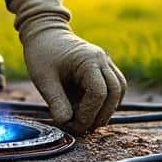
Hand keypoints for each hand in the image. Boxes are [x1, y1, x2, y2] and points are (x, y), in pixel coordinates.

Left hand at [9, 0, 125, 132]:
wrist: (44, 33)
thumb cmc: (42, 54)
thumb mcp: (44, 80)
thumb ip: (56, 102)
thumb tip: (66, 123)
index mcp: (88, 60)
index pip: (98, 93)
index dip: (88, 113)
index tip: (74, 124)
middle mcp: (102, 60)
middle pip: (115, 92)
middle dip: (101, 114)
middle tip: (83, 128)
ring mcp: (105, 62)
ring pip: (119, 90)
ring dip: (107, 109)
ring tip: (88, 121)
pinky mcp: (104, 67)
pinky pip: (114, 87)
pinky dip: (106, 101)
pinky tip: (90, 110)